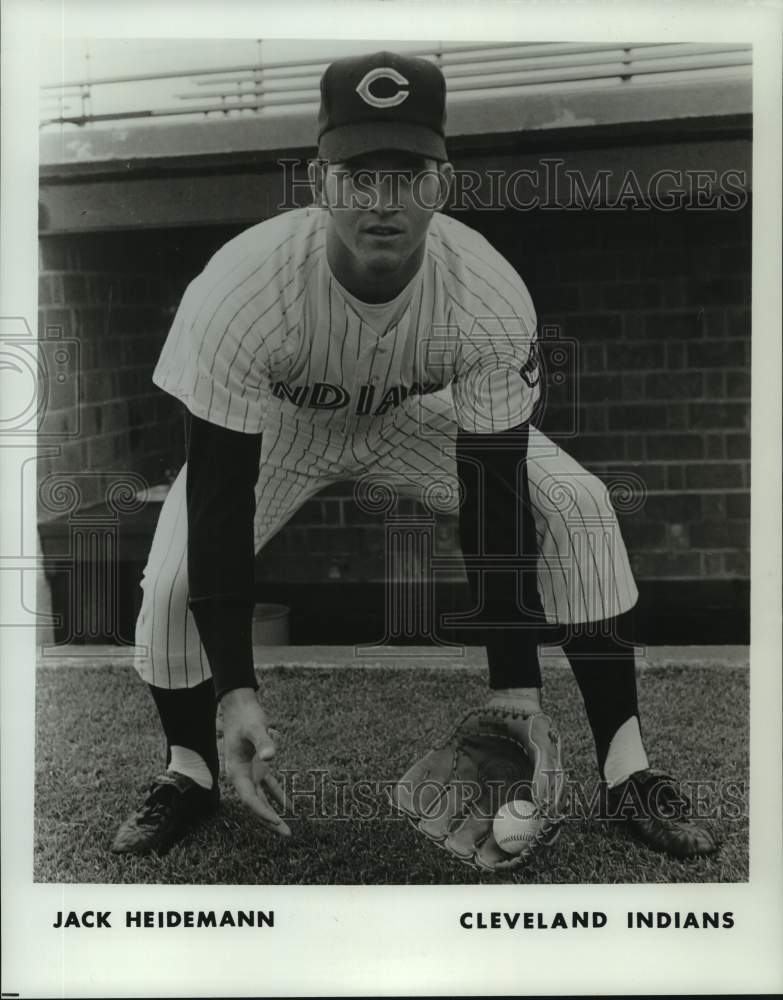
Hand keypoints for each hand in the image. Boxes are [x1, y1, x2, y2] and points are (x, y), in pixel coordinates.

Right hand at [220, 687, 290, 836]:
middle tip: (286, 833)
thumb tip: (271, 756)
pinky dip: (278, 796)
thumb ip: (263, 741)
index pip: (249, 798)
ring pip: (261, 798)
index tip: (276, 820)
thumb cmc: (245, 716)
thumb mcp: (255, 727)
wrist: (240, 704)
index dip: (262, 811)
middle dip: (269, 820)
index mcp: (236, 771)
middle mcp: (241, 775)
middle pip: (255, 804)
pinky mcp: (258, 765)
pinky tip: (289, 806)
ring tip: (286, 828)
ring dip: (273, 812)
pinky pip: (268, 786)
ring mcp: (249, 772)